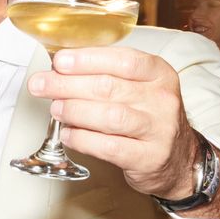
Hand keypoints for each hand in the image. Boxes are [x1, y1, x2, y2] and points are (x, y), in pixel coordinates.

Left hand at [28, 46, 201, 198]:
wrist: (179, 158)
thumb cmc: (148, 117)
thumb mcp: (139, 88)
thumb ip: (107, 75)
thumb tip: (61, 68)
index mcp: (159, 73)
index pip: (122, 60)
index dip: (87, 60)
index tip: (59, 61)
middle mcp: (162, 99)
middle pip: (109, 87)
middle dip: (68, 85)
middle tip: (41, 85)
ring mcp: (158, 129)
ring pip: (110, 116)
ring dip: (75, 111)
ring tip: (55, 109)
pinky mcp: (149, 157)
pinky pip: (109, 147)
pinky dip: (83, 139)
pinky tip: (68, 134)